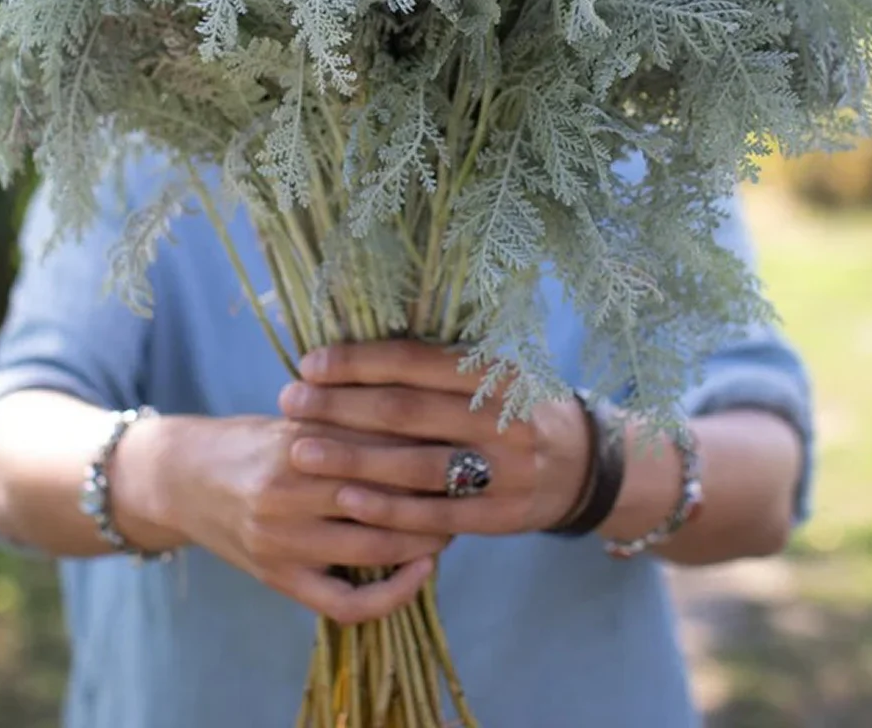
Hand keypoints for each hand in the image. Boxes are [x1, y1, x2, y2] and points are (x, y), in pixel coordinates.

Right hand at [117, 413, 446, 623]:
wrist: (180, 476)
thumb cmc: (248, 438)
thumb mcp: (293, 416)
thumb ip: (346, 420)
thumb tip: (426, 419)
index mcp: (296, 442)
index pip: (379, 445)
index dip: (428, 446)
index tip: (462, 440)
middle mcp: (289, 493)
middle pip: (385, 498)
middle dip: (437, 494)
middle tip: (471, 485)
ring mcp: (283, 541)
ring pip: (374, 549)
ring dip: (425, 539)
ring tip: (451, 524)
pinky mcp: (277, 578)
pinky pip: (344, 601)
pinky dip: (390, 595)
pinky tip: (420, 572)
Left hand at [277, 341, 591, 536]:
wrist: (581, 465)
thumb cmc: (513, 407)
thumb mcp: (491, 372)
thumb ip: (436, 366)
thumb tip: (354, 353)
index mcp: (496, 372)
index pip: (415, 362)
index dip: (358, 362)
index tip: (310, 363)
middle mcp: (502, 419)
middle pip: (406, 412)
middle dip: (340, 407)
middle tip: (290, 402)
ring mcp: (504, 472)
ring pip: (414, 466)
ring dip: (351, 460)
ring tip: (300, 451)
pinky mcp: (499, 517)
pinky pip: (434, 515)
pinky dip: (387, 509)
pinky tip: (346, 500)